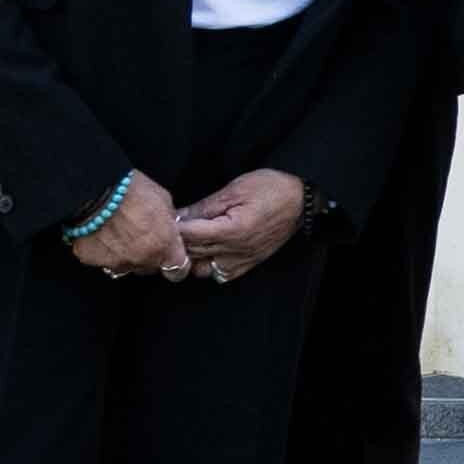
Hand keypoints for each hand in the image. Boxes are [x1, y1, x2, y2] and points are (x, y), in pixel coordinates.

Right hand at [68, 175, 189, 277]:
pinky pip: (102, 259)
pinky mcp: (92, 260)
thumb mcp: (163, 199)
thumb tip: (169, 226)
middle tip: (140, 234)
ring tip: (118, 232)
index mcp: (164, 246)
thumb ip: (168, 220)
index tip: (170, 255)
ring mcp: (115, 263)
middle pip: (150, 267)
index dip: (176, 263)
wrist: (94, 190)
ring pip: (126, 265)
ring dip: (126, 254)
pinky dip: (103, 250)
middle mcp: (141, 260)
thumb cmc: (131, 190)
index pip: (178, 270)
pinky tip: (101, 233)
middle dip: (149, 255)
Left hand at [167, 168, 309, 278]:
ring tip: (189, 241)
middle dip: (177, 241)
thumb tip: (178, 216)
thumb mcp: (234, 189)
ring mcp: (242, 260)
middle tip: (168, 229)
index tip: (163, 219)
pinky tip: (208, 252)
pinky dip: (210, 266)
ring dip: (192, 257)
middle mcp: (236, 250)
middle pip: (193, 253)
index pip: (190, 235)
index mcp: (232, 230)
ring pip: (203, 269)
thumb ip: (205, 207)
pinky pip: (220, 275)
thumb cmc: (270, 188)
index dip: (173, 227)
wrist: (300, 200)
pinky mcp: (249, 264)